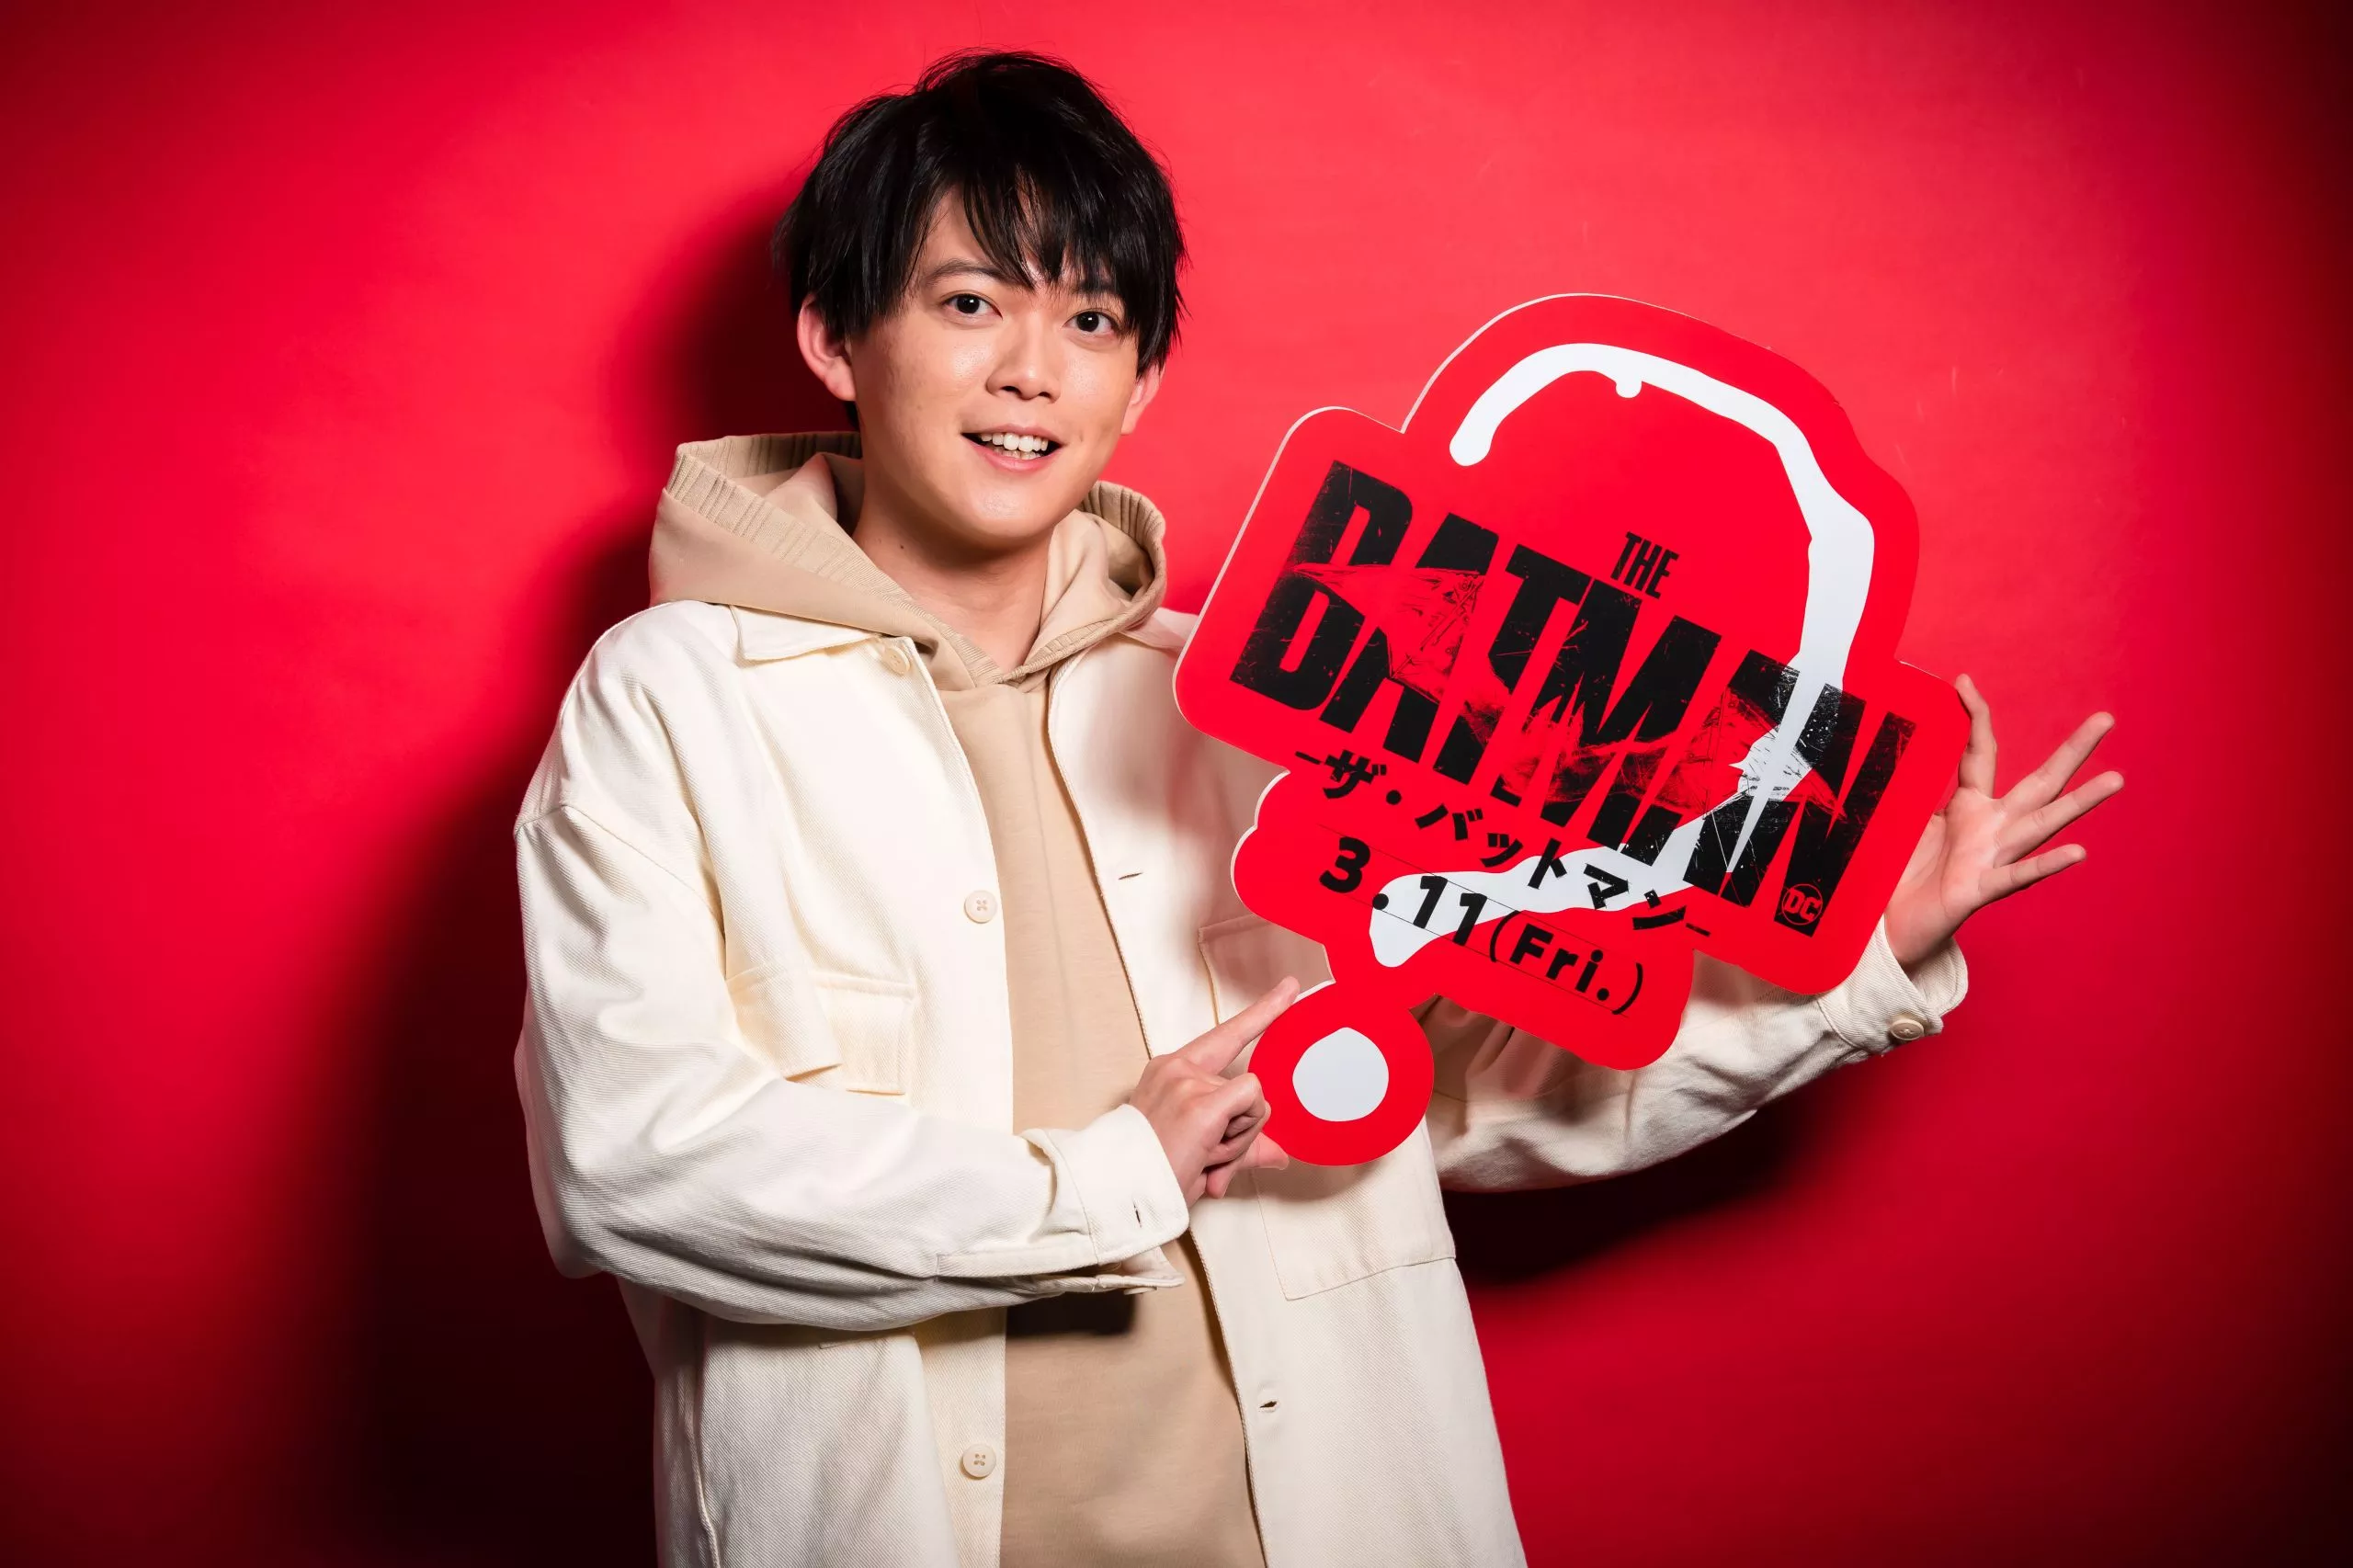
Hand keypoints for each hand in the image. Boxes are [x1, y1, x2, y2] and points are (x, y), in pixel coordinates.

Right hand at [1130, 977, 1298, 1202]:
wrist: (1124, 1194)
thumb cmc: (1156, 1175)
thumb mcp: (1204, 1152)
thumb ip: (1245, 1146)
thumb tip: (1281, 1155)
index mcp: (1171, 1069)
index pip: (1226, 1035)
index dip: (1263, 1012)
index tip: (1290, 987)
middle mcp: (1177, 1067)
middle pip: (1249, 1084)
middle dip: (1242, 1128)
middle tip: (1208, 1155)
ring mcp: (1187, 1081)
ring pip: (1255, 1097)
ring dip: (1240, 1136)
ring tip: (1204, 1156)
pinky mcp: (1200, 1103)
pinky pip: (1253, 1102)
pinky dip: (1244, 1131)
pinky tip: (1213, 1149)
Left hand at [1883, 674, 2123, 967]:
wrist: (1889, 927)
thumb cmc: (1898, 875)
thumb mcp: (1901, 823)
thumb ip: (1908, 791)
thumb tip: (1891, 749)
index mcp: (1967, 807)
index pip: (1979, 752)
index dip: (1975, 717)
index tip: (1964, 680)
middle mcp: (1989, 829)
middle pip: (2037, 783)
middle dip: (2072, 752)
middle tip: (2106, 720)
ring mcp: (1989, 858)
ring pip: (2040, 826)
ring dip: (2078, 803)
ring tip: (2115, 780)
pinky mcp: (1978, 891)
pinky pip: (2015, 876)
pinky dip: (2046, 865)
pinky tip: (2078, 853)